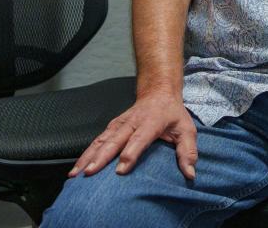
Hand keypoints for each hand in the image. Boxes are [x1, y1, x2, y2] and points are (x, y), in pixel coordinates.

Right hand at [69, 90, 197, 179]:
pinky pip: (96, 141)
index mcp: (151, 122)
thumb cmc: (172, 114)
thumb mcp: (186, 130)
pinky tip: (77, 168)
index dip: (130, 153)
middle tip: (91, 173)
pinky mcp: (111, 127)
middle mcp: (132, 122)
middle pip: (115, 140)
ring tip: (77, 174)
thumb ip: (188, 152)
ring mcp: (119, 124)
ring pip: (101, 140)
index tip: (120, 169)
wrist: (158, 92)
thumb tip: (190, 174)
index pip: (139, 139)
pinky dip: (85, 154)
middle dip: (102, 157)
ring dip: (88, 157)